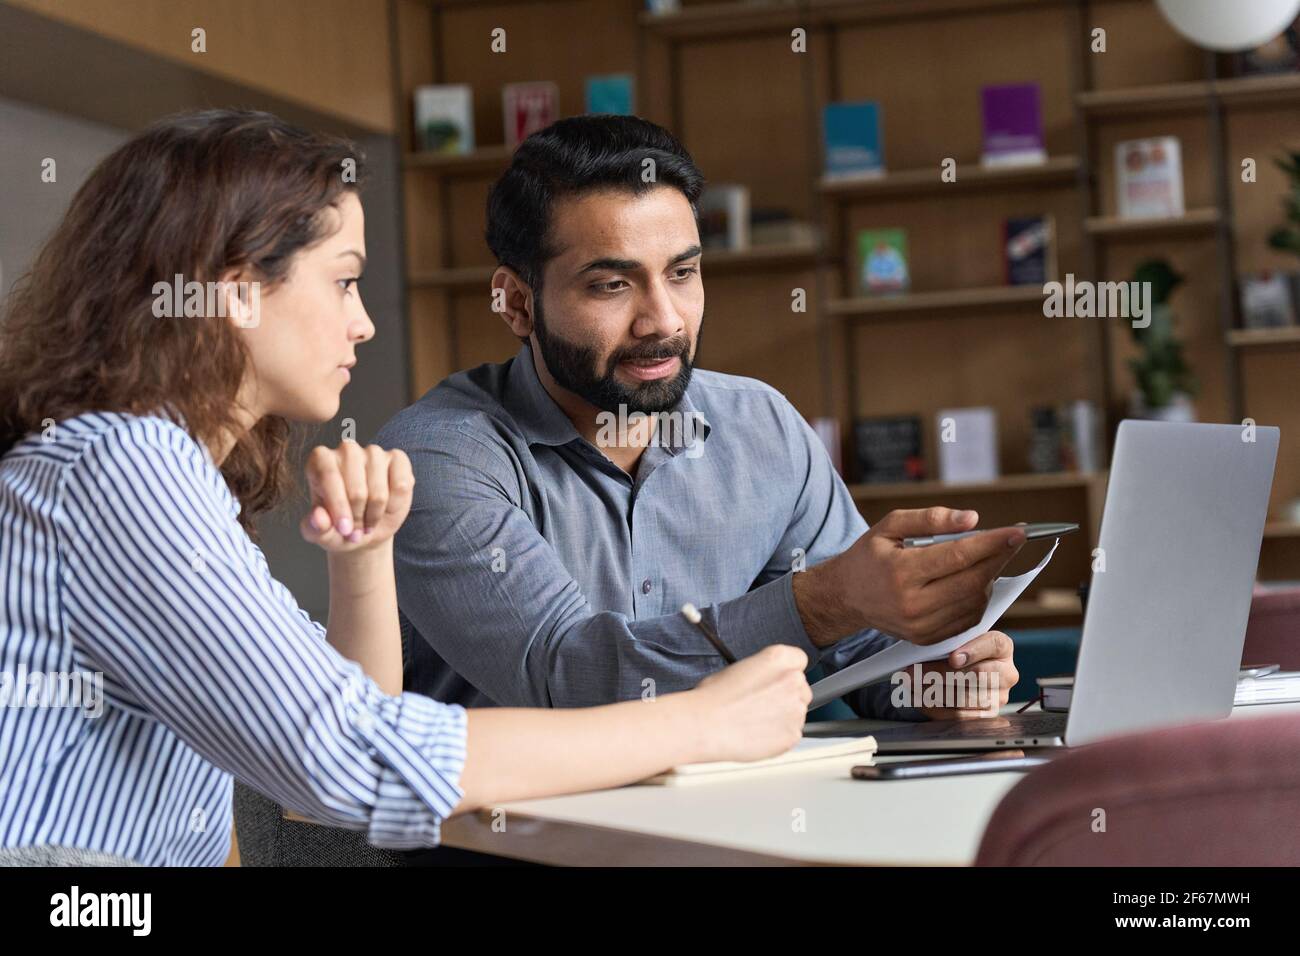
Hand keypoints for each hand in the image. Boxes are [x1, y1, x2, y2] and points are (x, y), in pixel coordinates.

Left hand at [299, 442, 413, 552]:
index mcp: (320, 460)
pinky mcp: (398, 458)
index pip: (329, 477)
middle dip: (357, 517)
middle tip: (355, 531)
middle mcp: (347, 450)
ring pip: (379, 492)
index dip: (338, 507)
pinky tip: (386, 507)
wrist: (366, 529)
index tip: (344, 530)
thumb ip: (314, 528)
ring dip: (375, 515)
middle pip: (356, 490)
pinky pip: (401, 485)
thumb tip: (318, 518)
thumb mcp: (322, 534)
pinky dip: (395, 505)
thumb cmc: (338, 527)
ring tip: (367, 522)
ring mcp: (374, 452)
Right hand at [686, 645, 810, 763]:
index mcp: (779, 658)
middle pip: (801, 687)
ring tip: (755, 721)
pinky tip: (757, 734)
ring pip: (797, 712)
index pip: (798, 659)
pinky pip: (792, 734)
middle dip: (786, 696)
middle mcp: (793, 681)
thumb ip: (760, 672)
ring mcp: (795, 709)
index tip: (777, 680)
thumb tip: (764, 681)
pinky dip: (779, 736)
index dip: (786, 672)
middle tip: (762, 704)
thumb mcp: (736, 668)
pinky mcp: (792, 734)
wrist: (704, 725)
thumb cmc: (712, 698)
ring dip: (782, 716)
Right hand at [794, 507, 1024, 646]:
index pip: (958, 556)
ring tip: (984, 558)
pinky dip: (978, 597)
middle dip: (999, 559)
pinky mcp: (927, 638)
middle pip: (973, 582)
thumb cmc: (870, 556)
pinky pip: (968, 619)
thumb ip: (930, 518)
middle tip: (1012, 541)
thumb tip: (973, 519)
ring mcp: (920, 626)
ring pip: (975, 602)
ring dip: (988, 578)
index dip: (992, 543)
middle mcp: (911, 603)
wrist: (846, 596)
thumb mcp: (890, 525)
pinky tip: (971, 580)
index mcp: (900, 571)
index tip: (1018, 532)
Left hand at [898, 631, 1018, 719]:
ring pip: (964, 697)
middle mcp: (1007, 673)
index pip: (994, 644)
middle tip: (914, 671)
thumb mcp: (957, 639)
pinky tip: (918, 697)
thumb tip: (928, 648)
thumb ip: (949, 640)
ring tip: (912, 683)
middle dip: (940, 673)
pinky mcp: (987, 716)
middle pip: (977, 674)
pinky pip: (958, 716)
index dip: (973, 651)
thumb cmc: (957, 650)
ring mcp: (1000, 697)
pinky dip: (934, 707)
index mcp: (1002, 647)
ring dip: (933, 691)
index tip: (952, 658)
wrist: (963, 671)